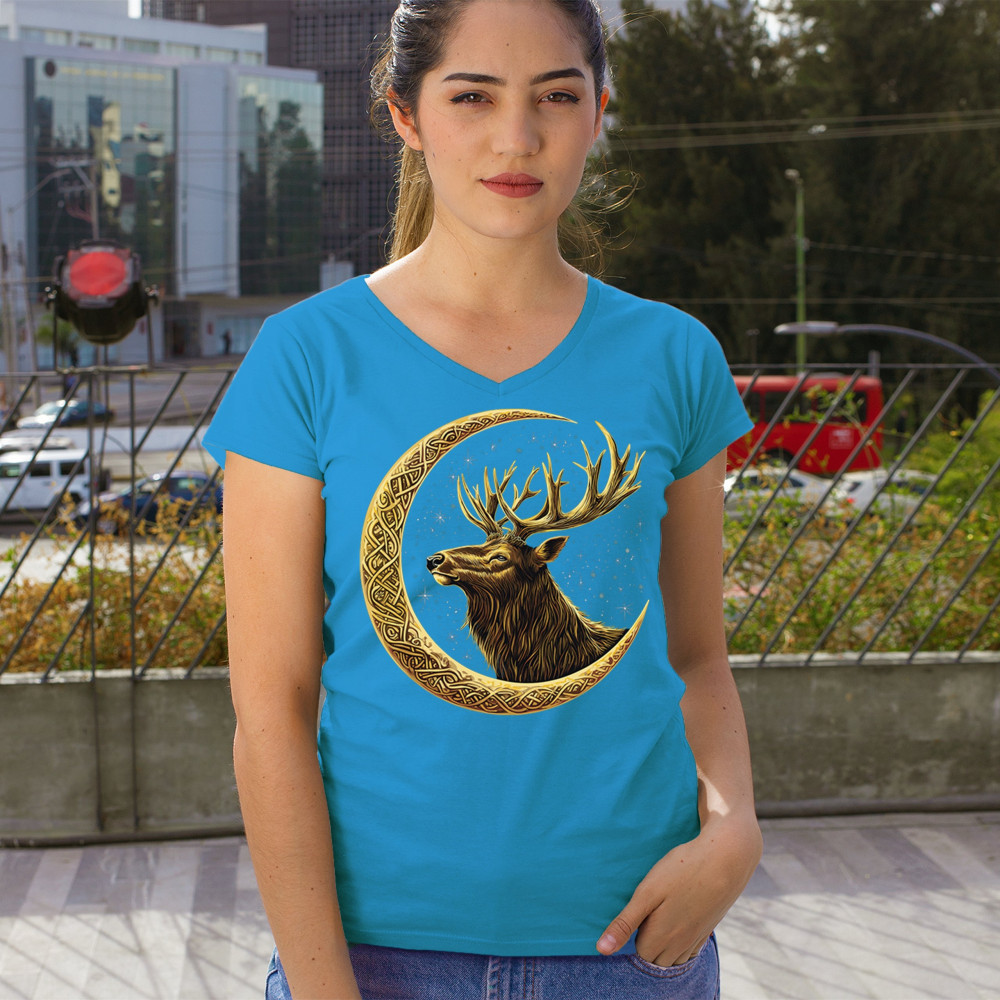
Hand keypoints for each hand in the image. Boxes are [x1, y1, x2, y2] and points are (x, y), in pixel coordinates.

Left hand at [596, 813, 761, 966]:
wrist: (726, 856)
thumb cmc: (682, 870)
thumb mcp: (647, 892)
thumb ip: (625, 922)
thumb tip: (602, 949)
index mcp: (663, 936)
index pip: (640, 952)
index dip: (634, 932)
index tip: (638, 909)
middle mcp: (681, 943)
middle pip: (657, 957)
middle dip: (649, 941)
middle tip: (649, 909)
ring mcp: (698, 936)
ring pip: (675, 956)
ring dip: (665, 943)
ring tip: (663, 913)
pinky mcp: (709, 927)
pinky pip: (692, 948)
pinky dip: (682, 940)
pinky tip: (681, 917)